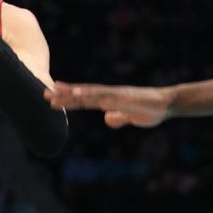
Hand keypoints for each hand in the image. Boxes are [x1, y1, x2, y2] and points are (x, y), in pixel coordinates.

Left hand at [44, 82, 171, 128]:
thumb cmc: (150, 110)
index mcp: (109, 99)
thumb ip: (119, 117)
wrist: (168, 104)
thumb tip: (107, 119)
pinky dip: (91, 94)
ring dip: (73, 93)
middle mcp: (109, 94)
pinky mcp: (123, 97)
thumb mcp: (131, 117)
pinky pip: (104, 96)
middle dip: (63, 95)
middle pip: (82, 94)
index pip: (84, 98)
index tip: (52, 97)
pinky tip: (81, 93)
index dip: (68, 98)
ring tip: (56, 92)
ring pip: (90, 93)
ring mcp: (115, 94)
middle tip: (44, 94)